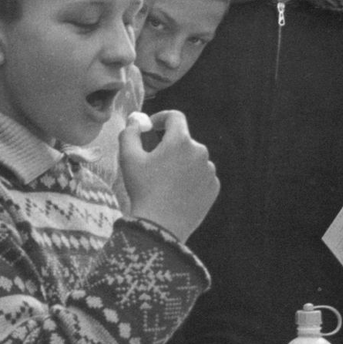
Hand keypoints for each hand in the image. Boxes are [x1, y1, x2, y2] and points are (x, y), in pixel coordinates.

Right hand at [121, 110, 218, 241]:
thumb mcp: (128, 159)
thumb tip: (135, 121)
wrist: (160, 227)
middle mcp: (200, 151)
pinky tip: (177, 192)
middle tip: (153, 161)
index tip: (151, 127)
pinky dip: (190, 178)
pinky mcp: (214, 187)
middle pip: (183, 140)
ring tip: (165, 181)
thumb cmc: (143, 190)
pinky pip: (201, 176)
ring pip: (193, 158)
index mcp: (180, 141)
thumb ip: (130, 133)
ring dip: (180, 163)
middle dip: (169, 145)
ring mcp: (209, 170)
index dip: (161, 118)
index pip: (175, 117)